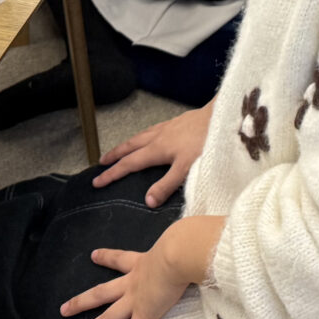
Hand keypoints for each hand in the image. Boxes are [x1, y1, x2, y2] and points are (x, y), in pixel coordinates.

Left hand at [62, 216, 225, 318]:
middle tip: (63, 308)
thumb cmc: (183, 242)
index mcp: (141, 262)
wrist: (180, 252)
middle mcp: (132, 282)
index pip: (119, 259)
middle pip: (100, 293)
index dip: (106, 257)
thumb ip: (184, 241)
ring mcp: (135, 300)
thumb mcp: (179, 239)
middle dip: (81, 302)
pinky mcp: (145, 314)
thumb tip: (197, 237)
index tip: (93, 255)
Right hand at [93, 101, 212, 204]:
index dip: (112, 174)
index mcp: (157, 149)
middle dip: (115, 155)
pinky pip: (153, 129)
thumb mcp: (186, 169)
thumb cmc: (205, 143)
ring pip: (141, 136)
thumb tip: (147, 201)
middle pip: (130, 146)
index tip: (96, 181)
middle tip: (101, 162)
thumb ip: (167, 185)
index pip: (129, 164)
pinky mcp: (178, 121)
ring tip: (121, 149)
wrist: (222, 117)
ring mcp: (168, 127)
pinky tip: (150, 136)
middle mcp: (158, 136)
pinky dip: (144, 135)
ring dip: (127, 144)